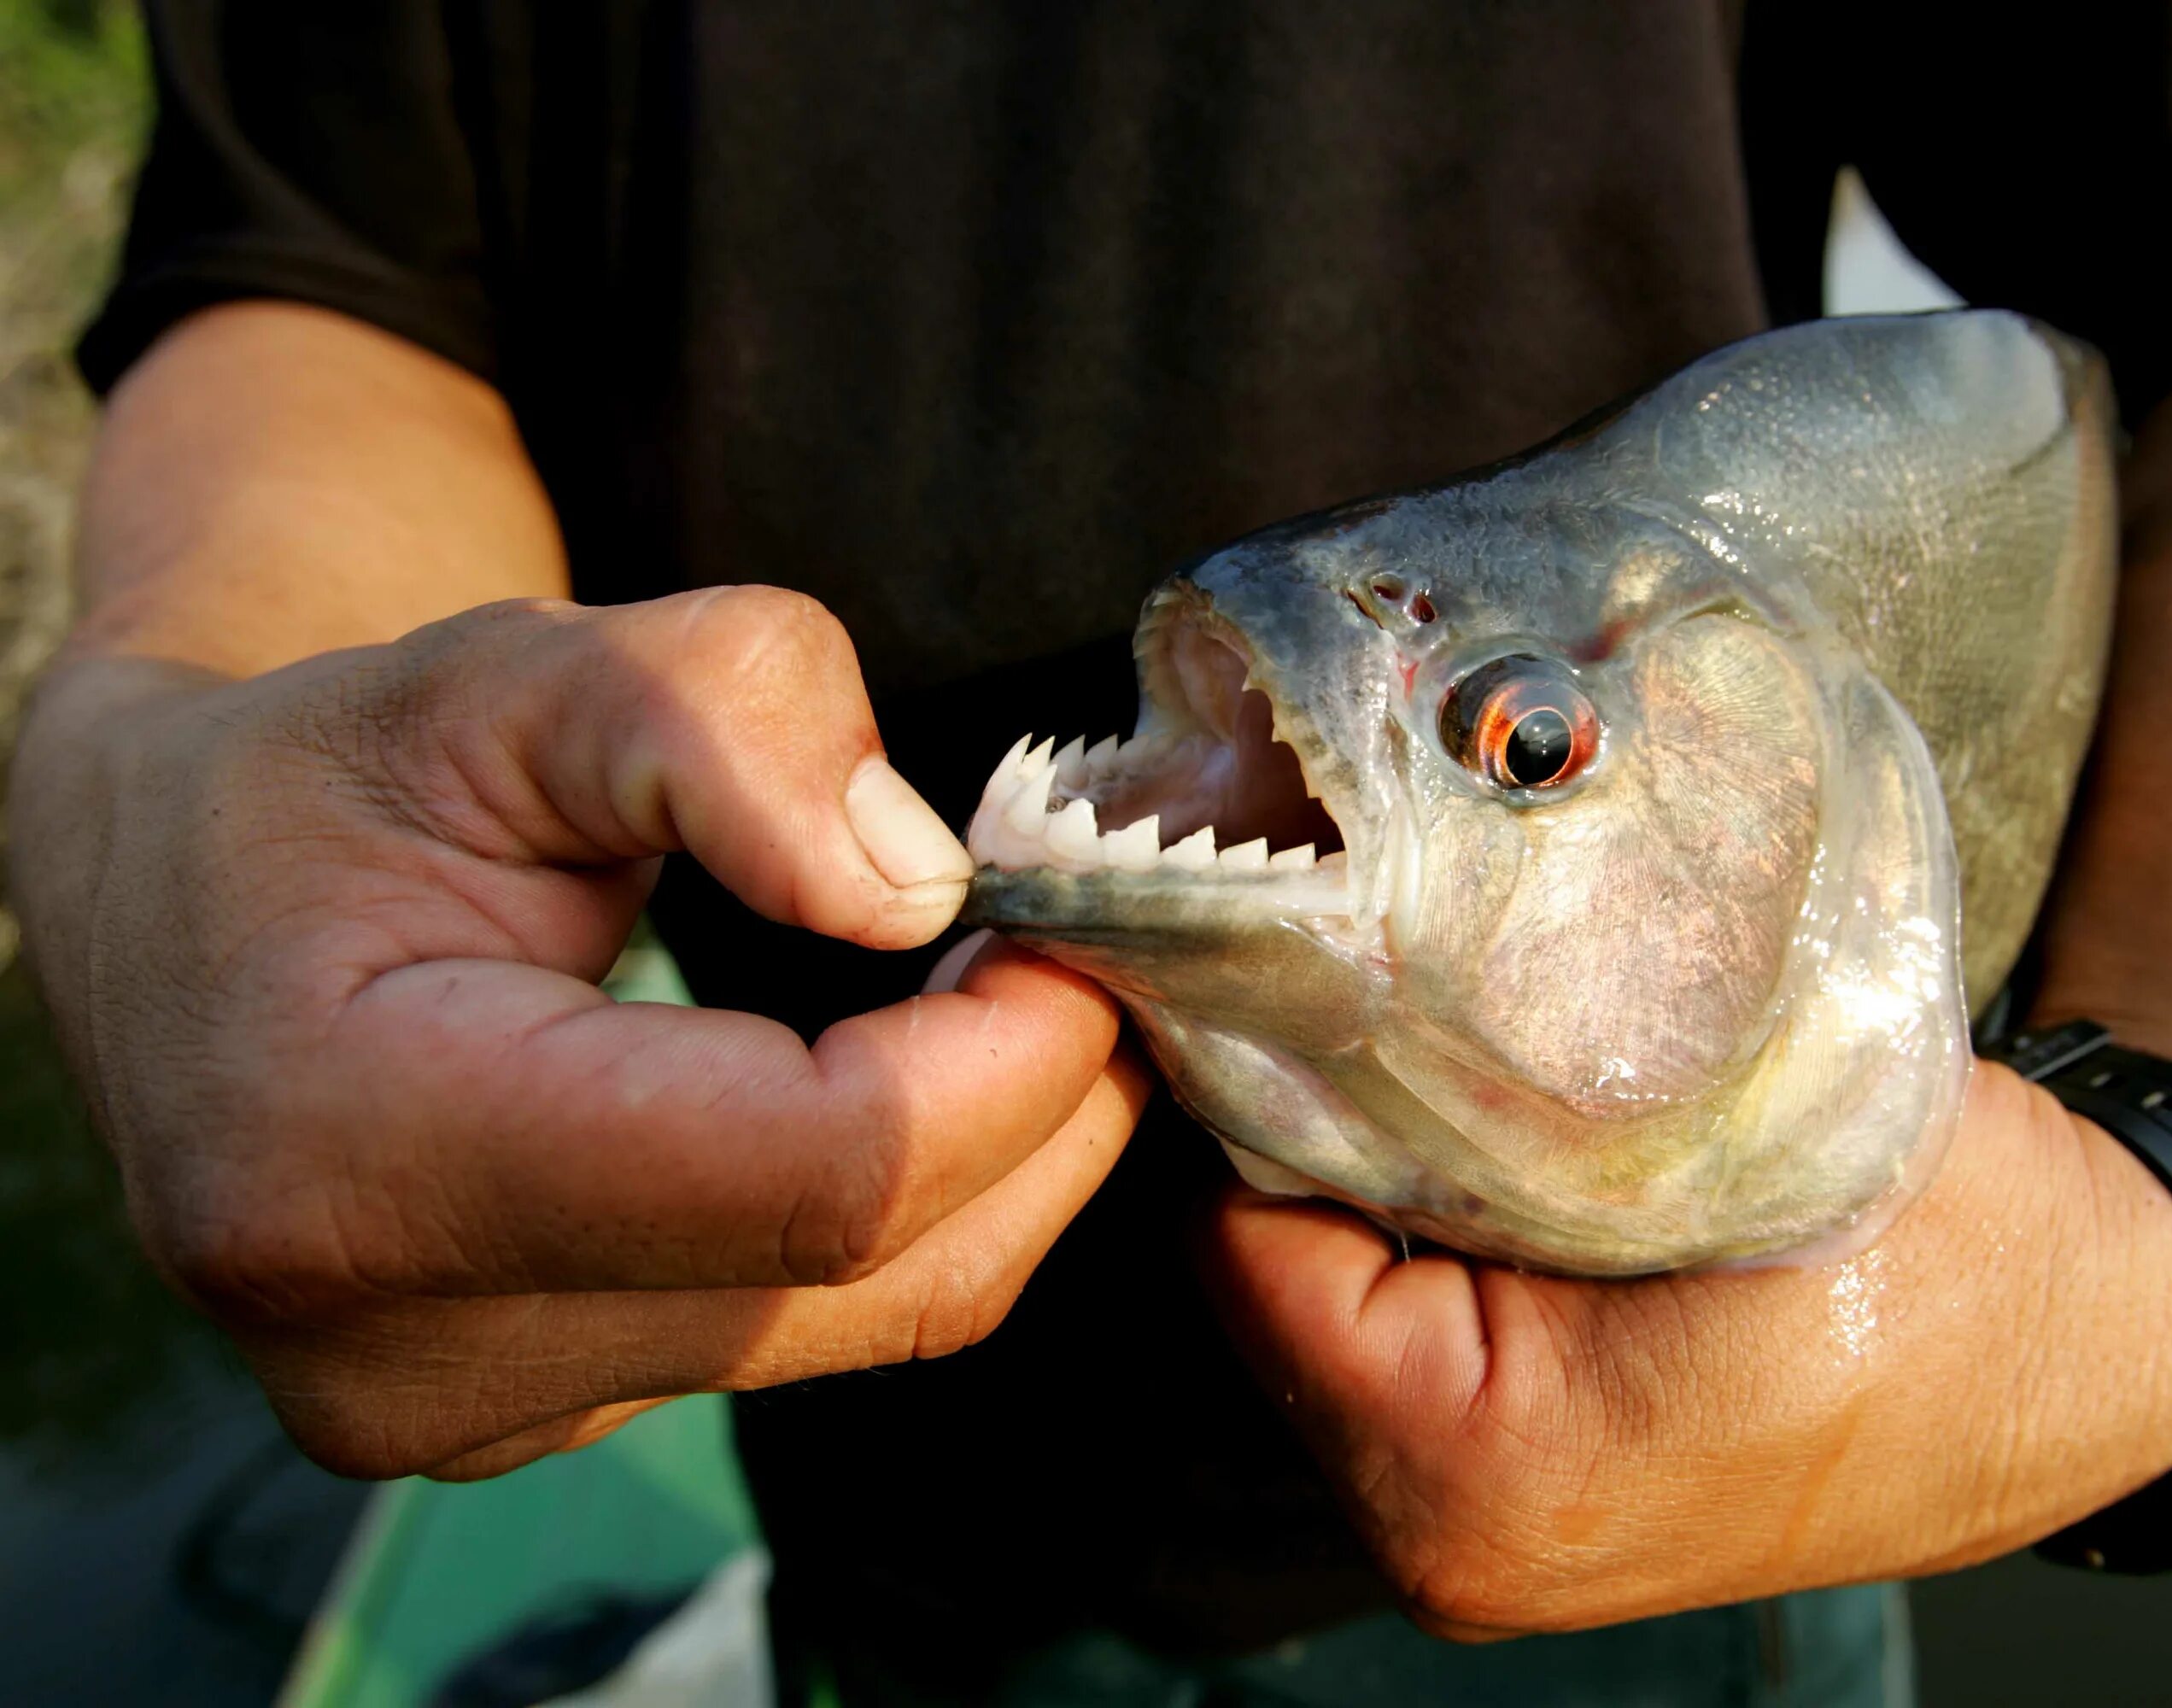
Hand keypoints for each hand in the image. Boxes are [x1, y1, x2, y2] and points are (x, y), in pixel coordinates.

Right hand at [9, 588, 1145, 1479]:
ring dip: (1001, 1156)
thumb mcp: (509, 668)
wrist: (180, 906)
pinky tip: (928, 1075)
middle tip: (1081, 937)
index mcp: (359, 1154)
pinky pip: (820, 1329)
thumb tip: (918, 885)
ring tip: (1014, 990)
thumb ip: (724, 717)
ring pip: (873, 1320)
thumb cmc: (336, 776)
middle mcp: (402, 1350)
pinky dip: (921, 1205)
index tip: (1077, 922)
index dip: (1005, 1058)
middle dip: (1035, 1101)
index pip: (810, 1175)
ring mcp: (470, 1414)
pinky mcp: (541, 1415)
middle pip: (869, 1270)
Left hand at [1199, 1061, 2171, 1636]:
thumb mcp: (1734, 1121)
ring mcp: (1485, 1547)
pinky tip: (1487, 1150)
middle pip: (1268, 1285)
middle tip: (1372, 988)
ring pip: (1322, 1314)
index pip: (1246, 1240)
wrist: (2097, 1336)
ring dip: (1361, 1190)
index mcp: (1487, 1468)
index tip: (1314, 957)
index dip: (1266, 1079)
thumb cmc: (1956, 1237)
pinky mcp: (1523, 1510)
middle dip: (1306, 1136)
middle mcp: (1455, 1543)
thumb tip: (1337, 978)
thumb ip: (1515, 1082)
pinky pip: (1392, 1347)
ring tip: (1443, 1057)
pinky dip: (1416, 1247)